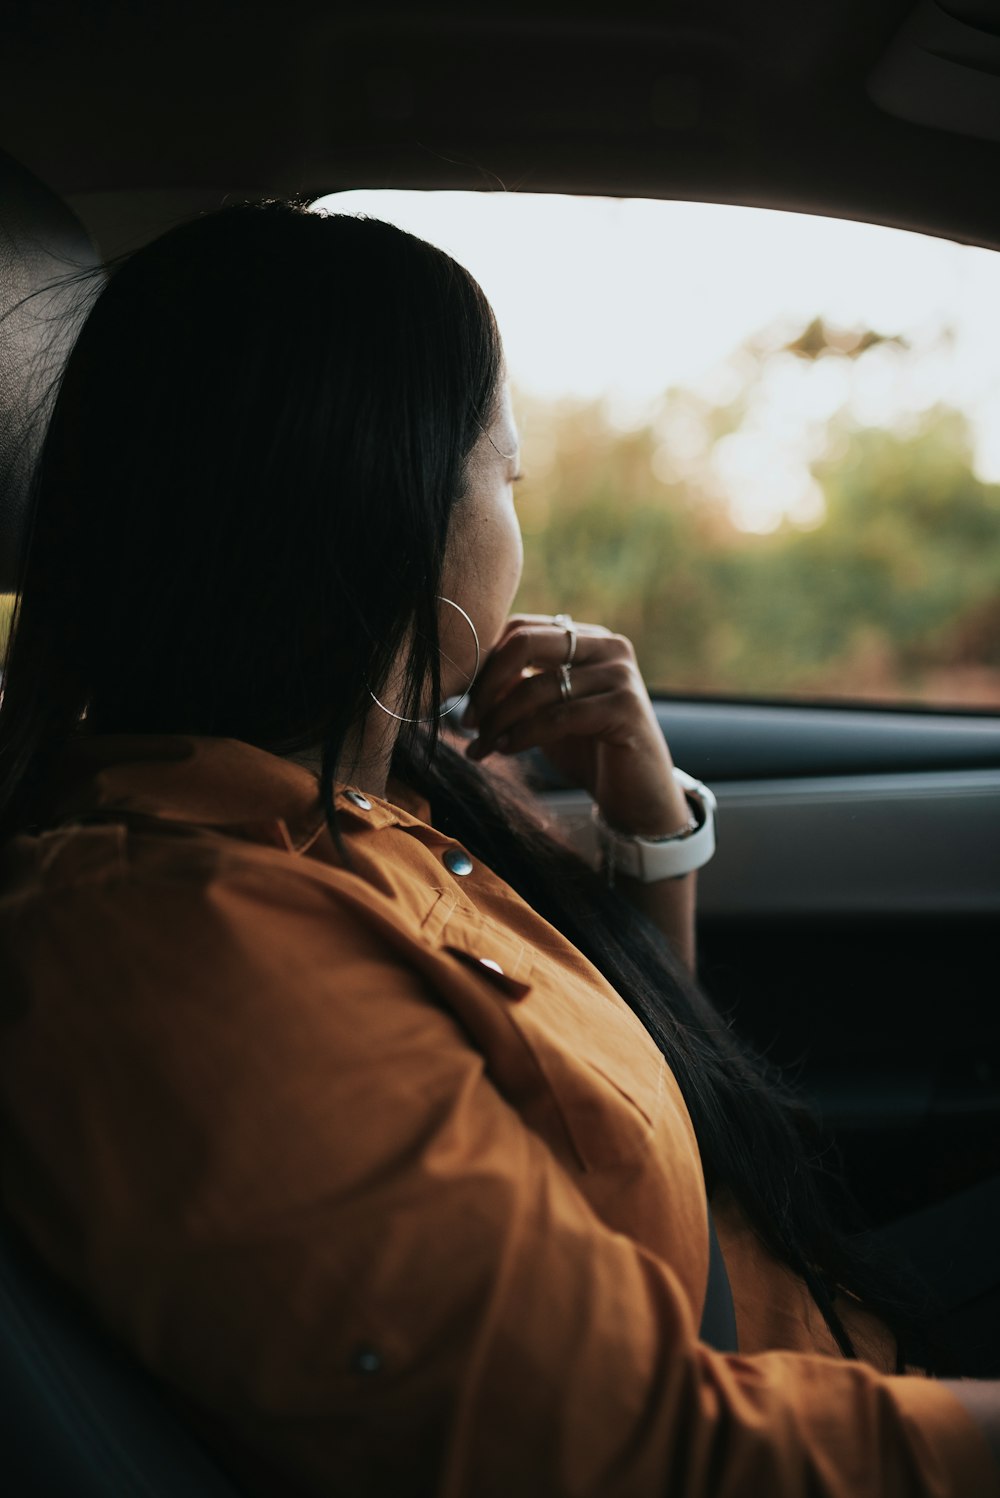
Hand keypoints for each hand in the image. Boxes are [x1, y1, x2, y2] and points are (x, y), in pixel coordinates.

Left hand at [463, 613, 690, 838]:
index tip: (466, 704)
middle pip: (526, 641)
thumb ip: (515, 688)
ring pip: (538, 684)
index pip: (521, 629)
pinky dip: (525, 733)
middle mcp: (607, 646)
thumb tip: (468, 678)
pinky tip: (507, 749)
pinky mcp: (626, 707)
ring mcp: (620, 674)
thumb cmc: (587, 752)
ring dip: (501, 719)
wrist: (637, 797)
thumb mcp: (543, 712)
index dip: (485, 663)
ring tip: (484, 746)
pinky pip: (559, 715)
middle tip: (470, 721)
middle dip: (488, 684)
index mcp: (586, 638)